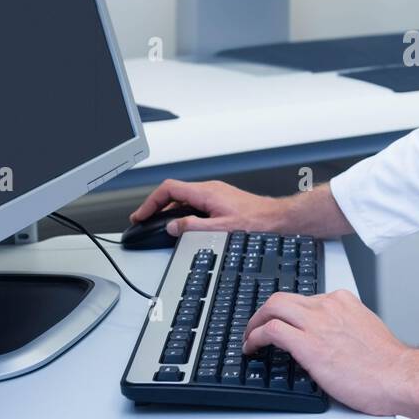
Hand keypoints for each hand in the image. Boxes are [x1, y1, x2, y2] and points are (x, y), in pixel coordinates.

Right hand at [129, 179, 280, 236]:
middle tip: (145, 221)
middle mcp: (210, 189)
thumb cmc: (256, 222)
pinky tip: (183, 225)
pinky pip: (195, 203)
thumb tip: (172, 227)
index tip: (141, 215)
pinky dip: (183, 212)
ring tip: (160, 226)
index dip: (151, 202)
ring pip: (185, 199)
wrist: (278, 220)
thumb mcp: (220, 229)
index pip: (169, 189)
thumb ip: (193, 227)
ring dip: (170, 211)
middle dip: (157, 207)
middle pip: (174, 193)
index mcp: (206, 192)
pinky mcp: (222, 201)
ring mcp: (216, 194)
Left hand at [242, 290, 414, 416]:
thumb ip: (345, 328)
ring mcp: (317, 322)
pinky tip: (252, 348)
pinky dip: (255, 337)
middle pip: (283, 298)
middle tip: (256, 327)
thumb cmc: (387, 363)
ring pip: (272, 307)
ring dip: (255, 323)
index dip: (288, 314)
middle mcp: (328, 306)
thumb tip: (330, 339)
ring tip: (249, 338)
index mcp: (344, 301)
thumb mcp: (366, 331)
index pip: (305, 299)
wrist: (397, 376)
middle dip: (264, 312)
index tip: (283, 324)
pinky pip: (271, 330)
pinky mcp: (308, 343)